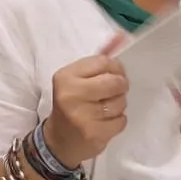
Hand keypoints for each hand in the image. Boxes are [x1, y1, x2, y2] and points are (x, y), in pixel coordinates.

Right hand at [42, 35, 128, 168]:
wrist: (58, 140)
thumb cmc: (70, 104)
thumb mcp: (76, 80)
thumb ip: (97, 62)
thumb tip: (121, 38)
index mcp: (65, 77)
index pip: (103, 62)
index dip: (115, 68)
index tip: (113, 75)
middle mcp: (71, 95)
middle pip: (115, 82)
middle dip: (120, 87)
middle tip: (113, 92)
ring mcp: (82, 116)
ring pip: (120, 102)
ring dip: (119, 105)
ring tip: (105, 109)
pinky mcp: (94, 134)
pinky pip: (121, 120)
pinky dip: (118, 121)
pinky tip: (105, 122)